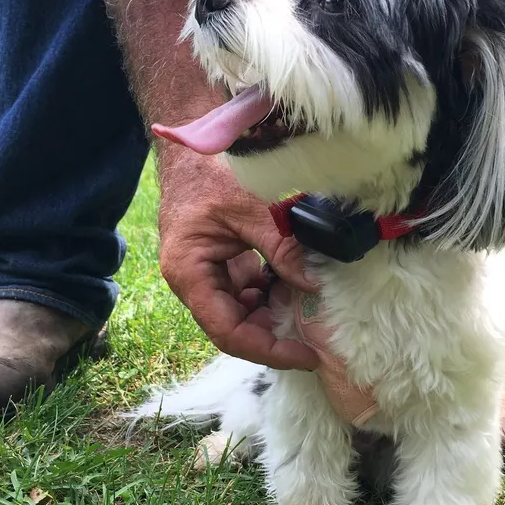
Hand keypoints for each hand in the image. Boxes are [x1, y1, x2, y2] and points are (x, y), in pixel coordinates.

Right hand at [158, 147, 318, 369]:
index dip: (268, 350)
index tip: (304, 356)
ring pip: (241, 316)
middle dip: (273, 339)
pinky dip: (270, 297)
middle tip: (314, 344)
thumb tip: (314, 284)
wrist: (192, 148)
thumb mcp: (253, 208)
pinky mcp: (220, 268)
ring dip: (273, 318)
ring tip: (307, 315)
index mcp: (189, 273)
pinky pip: (245, 296)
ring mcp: (206, 277)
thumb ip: (282, 248)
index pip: (228, 331)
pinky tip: (293, 288)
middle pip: (234, 330)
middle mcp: (193, 283)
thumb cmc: (211, 171)